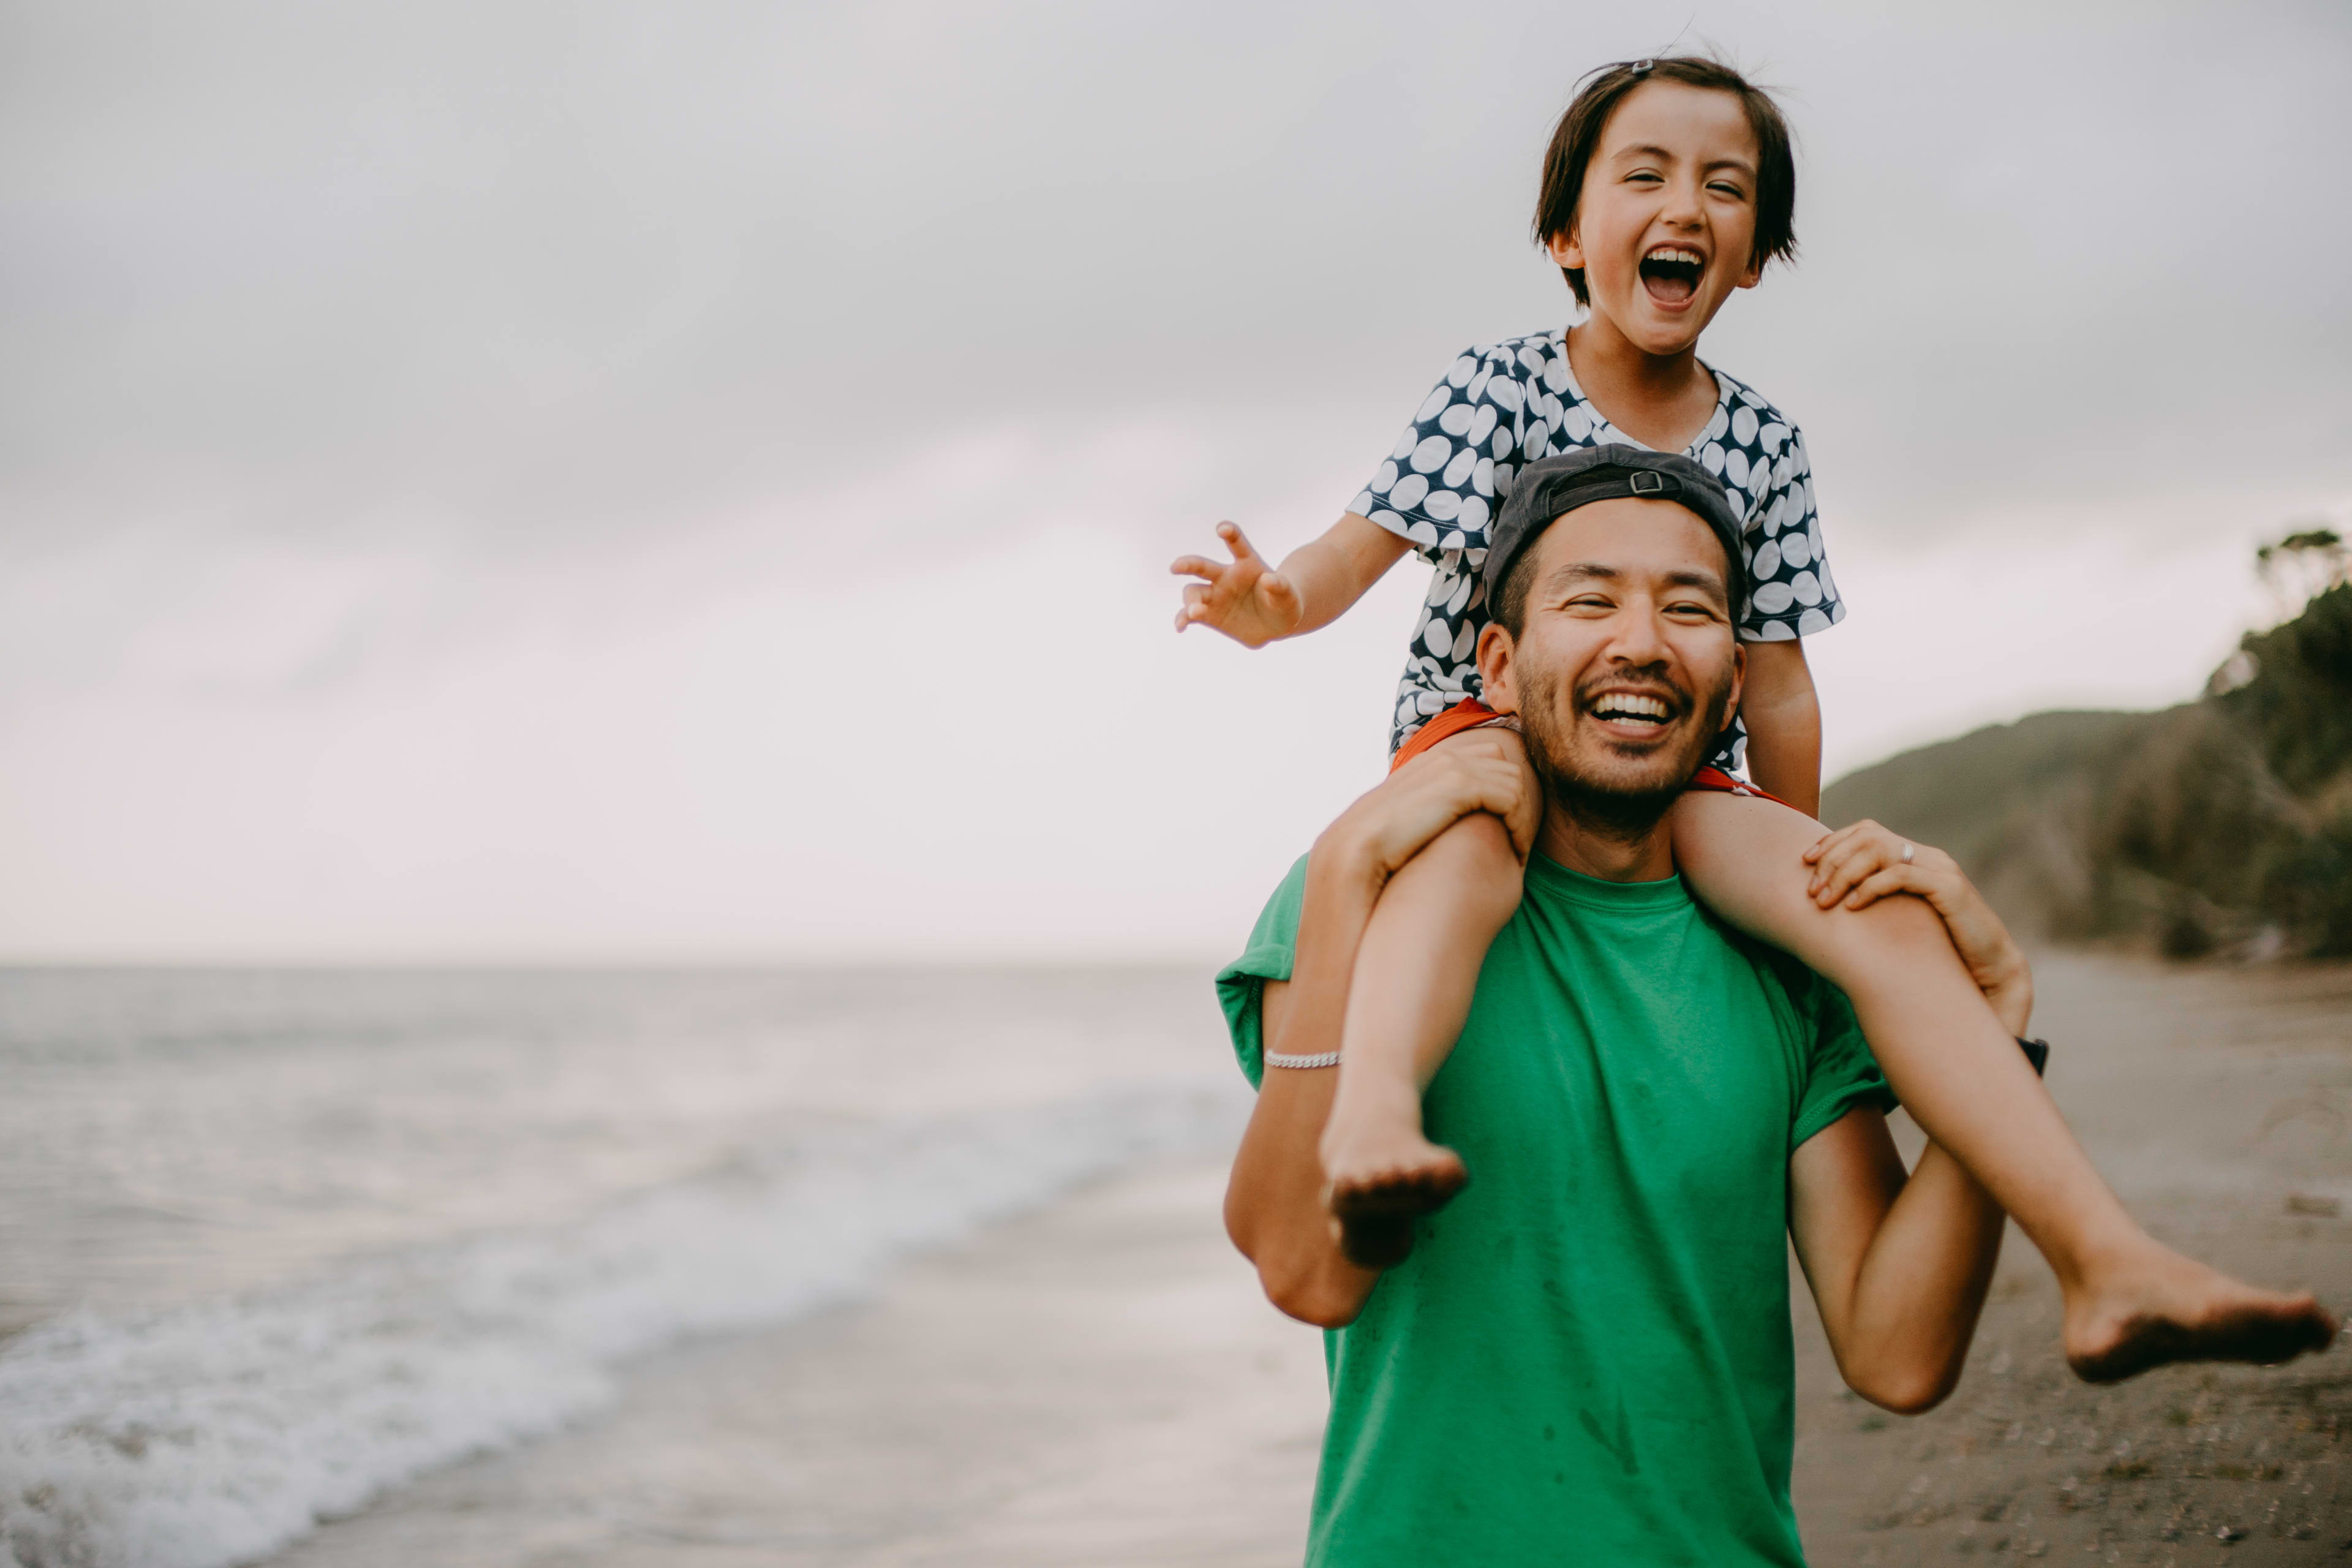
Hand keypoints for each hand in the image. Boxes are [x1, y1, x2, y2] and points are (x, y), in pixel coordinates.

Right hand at [1172, 523, 1303, 646]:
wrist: (1275, 624)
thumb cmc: (1283, 603)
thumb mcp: (1288, 596)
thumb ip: (1281, 586)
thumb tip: (1268, 579)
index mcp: (1246, 564)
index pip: (1237, 544)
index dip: (1230, 533)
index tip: (1222, 529)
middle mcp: (1225, 576)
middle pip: (1202, 566)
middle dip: (1187, 564)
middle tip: (1176, 567)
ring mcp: (1214, 595)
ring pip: (1193, 592)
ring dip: (1190, 601)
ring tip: (1195, 612)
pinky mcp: (1208, 614)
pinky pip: (1189, 615)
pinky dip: (1183, 619)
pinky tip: (1180, 627)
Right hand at [1320, 739, 1535, 890]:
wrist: (1353, 856)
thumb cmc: (1374, 851)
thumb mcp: (1400, 822)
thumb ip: (1421, 811)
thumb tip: (1434, 825)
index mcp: (1426, 763)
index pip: (1483, 755)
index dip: (1499, 787)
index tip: (1504, 826)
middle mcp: (1440, 757)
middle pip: (1502, 761)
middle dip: (1517, 797)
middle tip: (1518, 837)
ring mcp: (1450, 767)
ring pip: (1513, 780)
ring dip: (1521, 816)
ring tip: (1518, 849)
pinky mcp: (1458, 785)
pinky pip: (1510, 796)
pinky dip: (1520, 824)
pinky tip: (1515, 852)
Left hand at [1804, 820, 2032, 1034]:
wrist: (1988, 970)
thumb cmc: (1939, 948)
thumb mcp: (1899, 917)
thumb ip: (1875, 899)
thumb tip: (1829, 898)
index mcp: (1916, 857)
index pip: (1866, 830)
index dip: (1832, 841)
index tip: (1804, 862)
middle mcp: (1928, 856)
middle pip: (1868, 835)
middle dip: (1832, 859)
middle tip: (1812, 891)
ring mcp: (1940, 869)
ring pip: (1880, 850)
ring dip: (1844, 873)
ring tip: (1824, 900)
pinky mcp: (1949, 889)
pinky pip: (1900, 875)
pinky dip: (1869, 888)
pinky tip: (1851, 907)